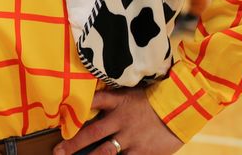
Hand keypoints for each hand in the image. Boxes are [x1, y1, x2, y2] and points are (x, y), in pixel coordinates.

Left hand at [53, 88, 181, 154]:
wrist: (183, 109)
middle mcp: (121, 120)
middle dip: (73, 144)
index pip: (92, 102)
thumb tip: (94, 99)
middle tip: (58, 151)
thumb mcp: (133, 92)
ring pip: (104, 152)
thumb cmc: (156, 99)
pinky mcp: (142, 152)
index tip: (59, 117)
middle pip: (91, 133)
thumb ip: (114, 98)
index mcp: (118, 102)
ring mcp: (131, 138)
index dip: (75, 109)